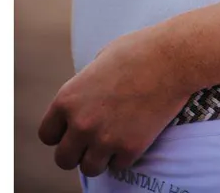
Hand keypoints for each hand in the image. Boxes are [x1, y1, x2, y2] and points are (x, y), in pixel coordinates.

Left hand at [37, 26, 193, 177]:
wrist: (172, 57)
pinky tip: (134, 135)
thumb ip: (86, 86)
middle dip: (77, 151)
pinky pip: (118, 165)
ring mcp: (105, 138)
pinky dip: (125, 155)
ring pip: (90, 168)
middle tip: (94, 141)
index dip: (61, 133)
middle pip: (63, 159)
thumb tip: (85, 101)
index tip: (74, 130)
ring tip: (114, 140)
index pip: (47, 135)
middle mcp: (81, 122)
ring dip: (100, 157)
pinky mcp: (130, 147)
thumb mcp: (101, 60)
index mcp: (68, 98)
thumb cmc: (139, 50)